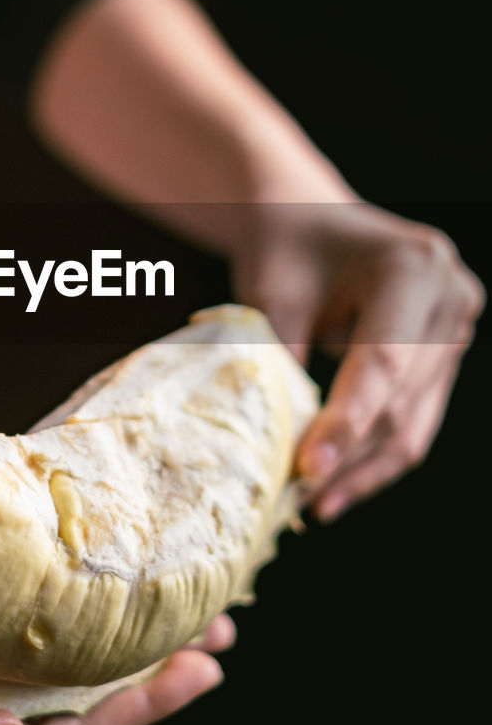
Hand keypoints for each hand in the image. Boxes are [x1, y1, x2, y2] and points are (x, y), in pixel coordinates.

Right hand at [0, 537, 229, 724]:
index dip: (141, 709)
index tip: (205, 670)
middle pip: (81, 692)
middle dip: (154, 669)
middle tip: (222, 628)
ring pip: (59, 650)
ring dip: (121, 629)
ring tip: (182, 598)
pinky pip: (21, 608)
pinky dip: (65, 592)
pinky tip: (91, 563)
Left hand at [232, 201, 484, 520]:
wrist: (305, 218)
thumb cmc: (282, 247)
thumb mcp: (271, 297)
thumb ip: (279, 363)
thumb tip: (275, 448)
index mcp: (414, 267)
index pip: (384, 361)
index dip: (346, 422)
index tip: (307, 469)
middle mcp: (450, 297)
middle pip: (401, 399)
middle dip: (348, 456)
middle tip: (295, 500)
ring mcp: (454, 329)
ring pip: (412, 422)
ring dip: (361, 470)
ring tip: (311, 507)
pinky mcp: (443, 357)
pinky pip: (412, 418)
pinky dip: (371, 455)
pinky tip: (332, 489)